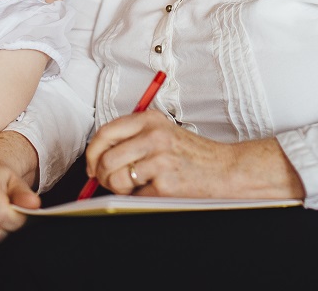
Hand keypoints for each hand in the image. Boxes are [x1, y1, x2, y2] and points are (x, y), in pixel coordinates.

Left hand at [84, 112, 305, 199]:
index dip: (92, 153)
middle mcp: (154, 135)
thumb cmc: (192, 154)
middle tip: (112, 182)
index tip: (92, 166)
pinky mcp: (165, 182)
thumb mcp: (162, 134)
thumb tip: (96, 158)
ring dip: (119, 189)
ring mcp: (159, 159)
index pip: (105, 133)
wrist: (225, 169)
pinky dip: (139, 197)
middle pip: (105, 159)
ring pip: (115, 179)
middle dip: (103, 176)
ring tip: (136, 186)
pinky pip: (134, 195)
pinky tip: (155, 189)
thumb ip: (132, 139)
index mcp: (150, 120)